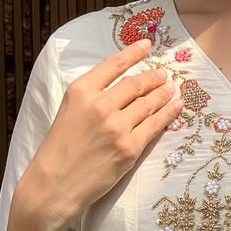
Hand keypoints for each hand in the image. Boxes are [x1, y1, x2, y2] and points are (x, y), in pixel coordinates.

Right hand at [21, 37, 179, 219]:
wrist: (54, 185)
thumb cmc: (58, 151)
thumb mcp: (68, 111)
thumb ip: (91, 98)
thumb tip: (121, 89)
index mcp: (81, 91)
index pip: (113, 64)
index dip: (134, 52)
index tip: (147, 45)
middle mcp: (100, 104)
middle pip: (136, 84)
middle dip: (153, 77)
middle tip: (164, 74)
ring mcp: (117, 127)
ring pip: (148, 104)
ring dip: (164, 93)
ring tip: (173, 88)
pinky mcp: (129, 148)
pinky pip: (155, 126)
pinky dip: (168, 113)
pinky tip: (176, 106)